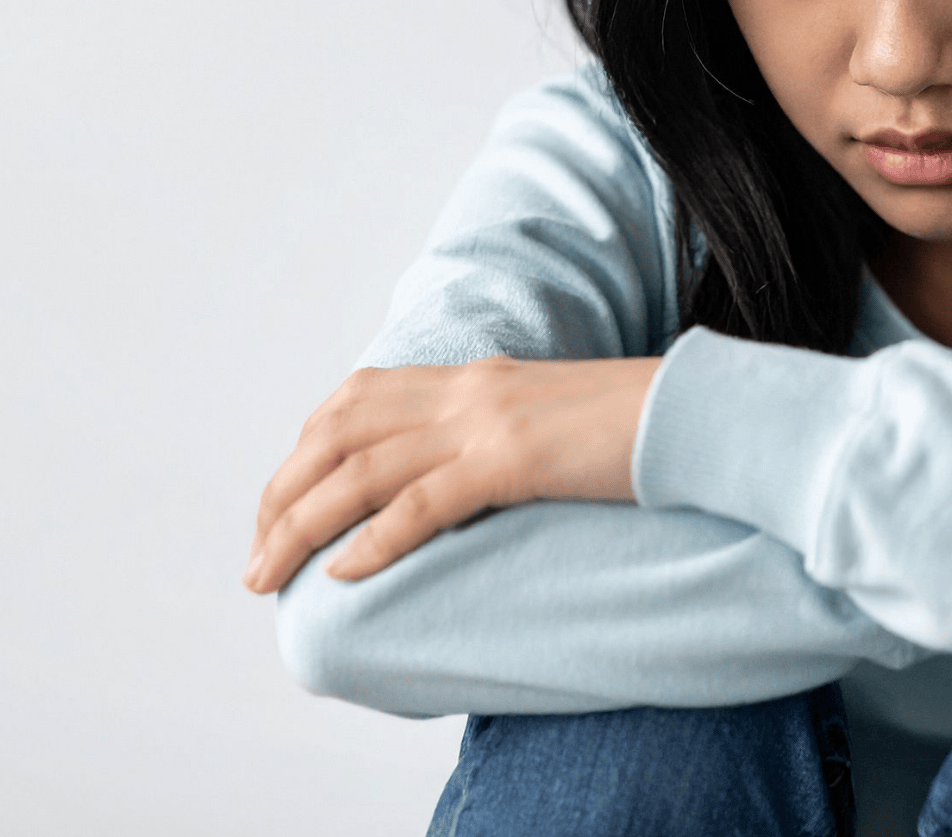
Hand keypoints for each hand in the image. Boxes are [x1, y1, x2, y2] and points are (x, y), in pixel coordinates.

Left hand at [242, 356, 659, 594]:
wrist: (696, 413)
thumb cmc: (627, 428)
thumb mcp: (540, 422)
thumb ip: (488, 438)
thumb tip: (451, 481)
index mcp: (467, 378)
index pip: (352, 403)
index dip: (301, 453)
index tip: (276, 505)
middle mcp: (463, 391)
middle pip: (338, 436)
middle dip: (282, 497)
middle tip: (256, 559)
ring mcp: (486, 422)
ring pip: (364, 471)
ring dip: (304, 525)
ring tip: (269, 574)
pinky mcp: (515, 459)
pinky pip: (426, 501)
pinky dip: (377, 538)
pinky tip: (346, 573)